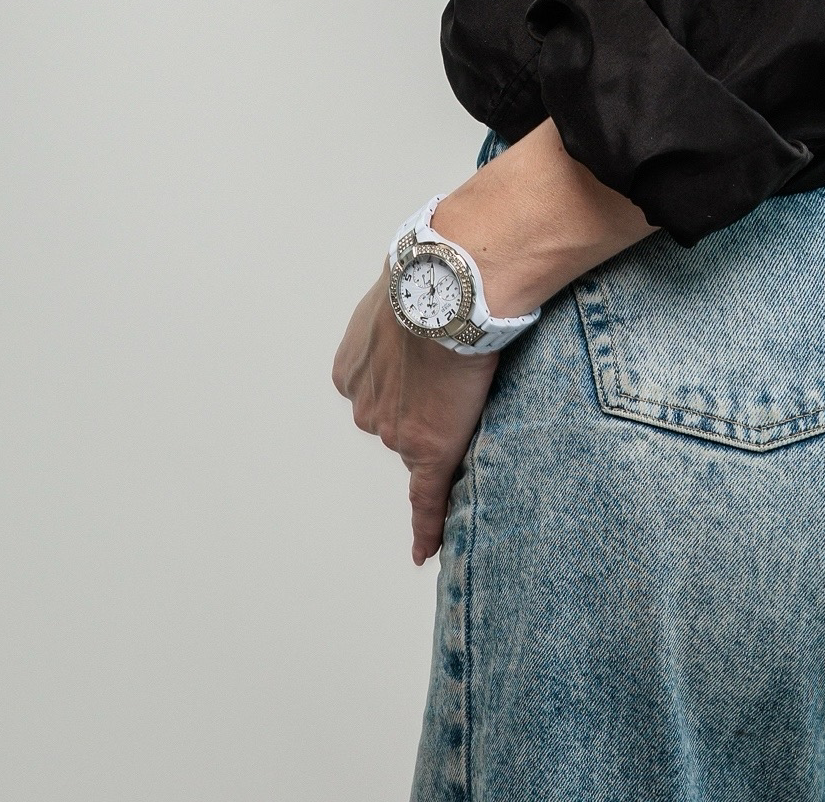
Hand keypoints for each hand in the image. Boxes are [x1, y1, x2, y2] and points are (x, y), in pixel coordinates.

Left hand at [332, 275, 497, 564]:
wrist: (450, 287)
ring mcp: (394, 432)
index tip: (423, 377)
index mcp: (351, 368)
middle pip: (396, 419)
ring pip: (420, 443)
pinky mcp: (429, 450)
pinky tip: (426, 551)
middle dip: (422, 403)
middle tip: (456, 370)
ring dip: (442, 430)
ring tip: (473, 388)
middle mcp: (364, 405)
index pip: (380, 390)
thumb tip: (423, 287)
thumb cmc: (431, 274)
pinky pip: (427, 498)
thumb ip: (402, 304)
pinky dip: (426, 527)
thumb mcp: (399, 282)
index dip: (408, 381)